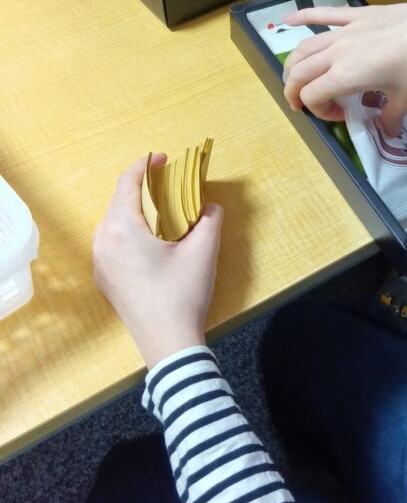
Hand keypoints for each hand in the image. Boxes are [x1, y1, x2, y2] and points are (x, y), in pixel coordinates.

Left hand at [93, 156, 223, 369]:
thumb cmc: (184, 294)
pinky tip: (149, 240)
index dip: (145, 166)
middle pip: (117, 202)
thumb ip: (210, 218)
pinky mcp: (104, 280)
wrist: (168, 343)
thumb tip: (209, 206)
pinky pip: (112, 243)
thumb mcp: (204, 251)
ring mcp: (100, 263)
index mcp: (122, 229)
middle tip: (167, 184)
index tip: (164, 159)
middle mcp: (103, 242)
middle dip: (141, 188)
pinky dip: (129, 231)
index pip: (127, 184)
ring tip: (160, 211)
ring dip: (134, 210)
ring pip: (113, 223)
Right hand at [282, 0, 406, 134]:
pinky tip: (288, 20)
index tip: (342, 115)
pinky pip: (324, 14)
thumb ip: (391, 118)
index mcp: (345, 76)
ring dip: (294, 64)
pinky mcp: (359, 15)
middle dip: (293, 91)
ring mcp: (346, 30)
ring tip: (294, 76)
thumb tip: (388, 132)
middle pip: (300, 72)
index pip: (312, 96)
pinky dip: (303, 17)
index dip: (320, 111)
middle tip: (301, 104)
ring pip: (306, 46)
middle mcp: (337, 52)